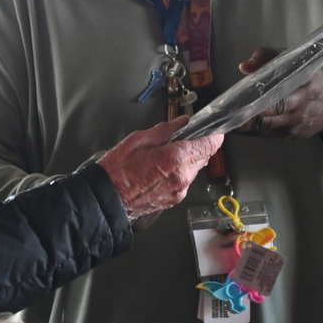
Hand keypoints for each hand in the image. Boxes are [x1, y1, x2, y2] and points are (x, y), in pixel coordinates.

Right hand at [98, 118, 223, 220]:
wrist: (107, 198)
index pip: (209, 145)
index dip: (214, 136)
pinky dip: (179, 173)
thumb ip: (166, 130)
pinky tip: (162, 169)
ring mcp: (179, 190)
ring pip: (194, 170)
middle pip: (204, 157)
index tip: (213, 130)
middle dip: (197, 146)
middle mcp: (182, 176)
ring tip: (166, 155)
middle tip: (183, 138)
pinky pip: (184, 181)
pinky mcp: (174, 199)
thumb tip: (182, 122)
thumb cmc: (118, 170)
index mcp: (175, 158)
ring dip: (187, 160)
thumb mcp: (139, 139)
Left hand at [235, 47, 322, 138]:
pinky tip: (236, 127)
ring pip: (267, 125)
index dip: (261, 93)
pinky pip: (267, 134)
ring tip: (224, 121)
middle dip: (248, 112)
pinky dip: (251, 131)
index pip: (282, 85)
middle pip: (273, 109)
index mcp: (304, 79)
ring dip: (245, 125)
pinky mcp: (291, 135)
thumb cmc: (308, 78)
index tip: (241, 96)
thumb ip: (267, 56)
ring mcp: (296, 122)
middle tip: (226, 113)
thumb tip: (244, 66)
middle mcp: (301, 102)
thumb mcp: (293, 59)